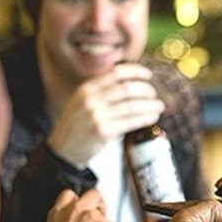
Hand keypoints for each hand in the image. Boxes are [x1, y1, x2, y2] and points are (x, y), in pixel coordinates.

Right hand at [46, 63, 165, 167]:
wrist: (62, 150)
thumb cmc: (76, 125)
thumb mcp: (82, 101)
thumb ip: (101, 91)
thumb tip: (130, 81)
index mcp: (87, 89)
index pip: (116, 73)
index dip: (136, 72)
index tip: (148, 75)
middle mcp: (91, 100)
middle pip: (127, 89)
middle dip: (146, 90)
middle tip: (154, 94)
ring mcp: (97, 116)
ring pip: (132, 106)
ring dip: (150, 105)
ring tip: (159, 106)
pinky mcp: (103, 132)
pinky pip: (131, 122)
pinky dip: (145, 118)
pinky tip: (152, 117)